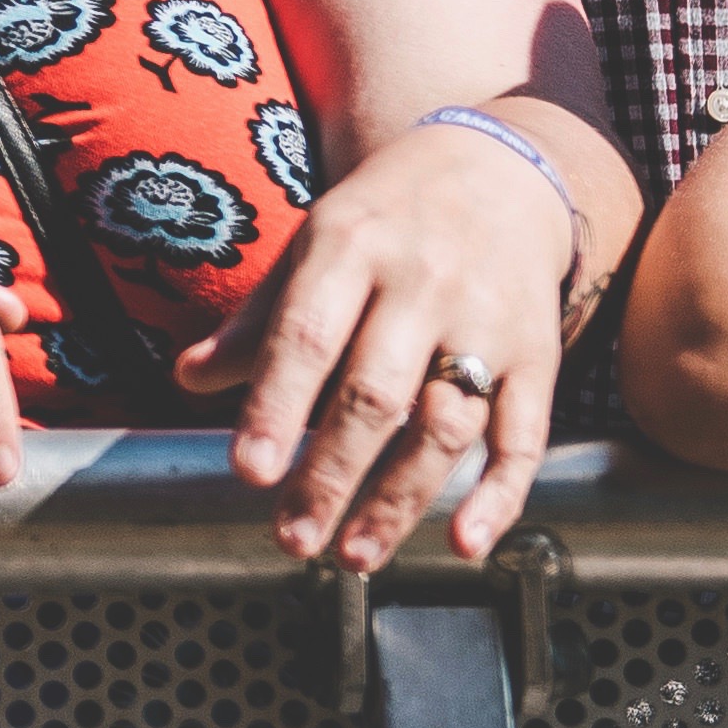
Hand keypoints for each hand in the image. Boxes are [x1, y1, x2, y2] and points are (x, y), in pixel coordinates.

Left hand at [177, 115, 573, 566]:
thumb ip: (256, 320)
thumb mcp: (312, 246)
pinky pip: (523, 436)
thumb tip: (185, 380)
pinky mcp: (541, 358)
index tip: (248, 472)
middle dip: (331, 475)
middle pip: (375, 394)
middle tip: (292, 539)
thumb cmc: (383, 220)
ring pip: (445, 425)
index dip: (275, 407)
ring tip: (355, 556)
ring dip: (401, 500)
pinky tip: (465, 541)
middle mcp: (421, 287)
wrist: (499, 172)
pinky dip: (499, 495)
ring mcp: (488, 324)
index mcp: (349, 249)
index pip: (307, 336)